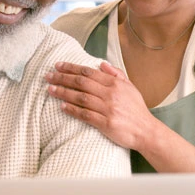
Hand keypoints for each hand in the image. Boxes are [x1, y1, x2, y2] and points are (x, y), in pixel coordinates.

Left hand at [46, 62, 160, 150]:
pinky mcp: (106, 123)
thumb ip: (116, 74)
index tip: (58, 66)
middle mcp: (110, 94)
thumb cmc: (137, 109)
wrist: (145, 130)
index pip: (89, 73)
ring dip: (64, 93)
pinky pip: (85, 115)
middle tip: (48, 76)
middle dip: (63, 78)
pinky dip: (73, 110)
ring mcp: (108, 109)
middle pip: (81, 83)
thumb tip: (101, 64)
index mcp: (115, 84)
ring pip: (81, 98)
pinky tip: (62, 106)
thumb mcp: (130, 87)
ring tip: (50, 90)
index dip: (72, 68)